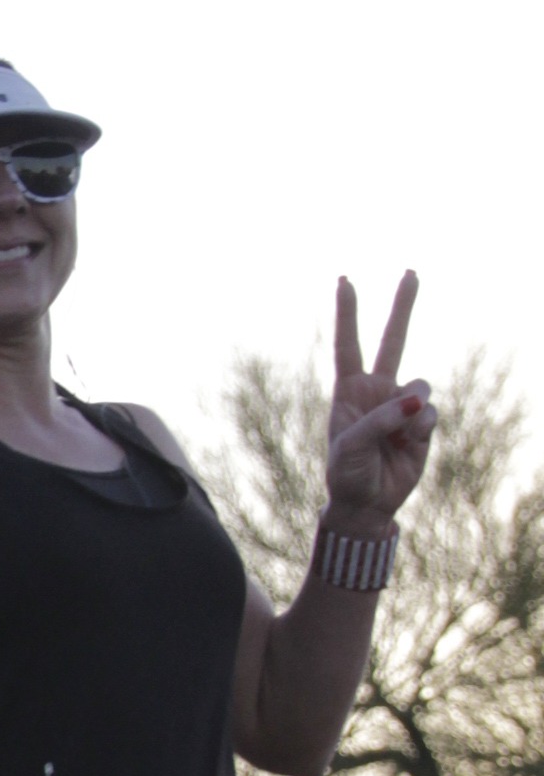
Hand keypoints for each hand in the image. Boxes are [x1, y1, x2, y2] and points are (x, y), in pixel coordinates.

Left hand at [325, 272, 435, 526]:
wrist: (368, 503)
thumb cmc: (347, 472)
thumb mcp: (352, 446)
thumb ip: (382, 419)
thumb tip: (419, 401)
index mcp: (350, 390)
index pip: (348, 344)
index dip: (348, 313)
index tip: (346, 280)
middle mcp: (378, 390)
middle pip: (392, 340)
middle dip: (403, 306)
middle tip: (411, 272)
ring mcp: (402, 405)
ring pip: (421, 386)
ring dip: (412, 409)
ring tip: (397, 436)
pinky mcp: (422, 423)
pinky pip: (431, 414)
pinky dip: (421, 429)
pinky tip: (409, 445)